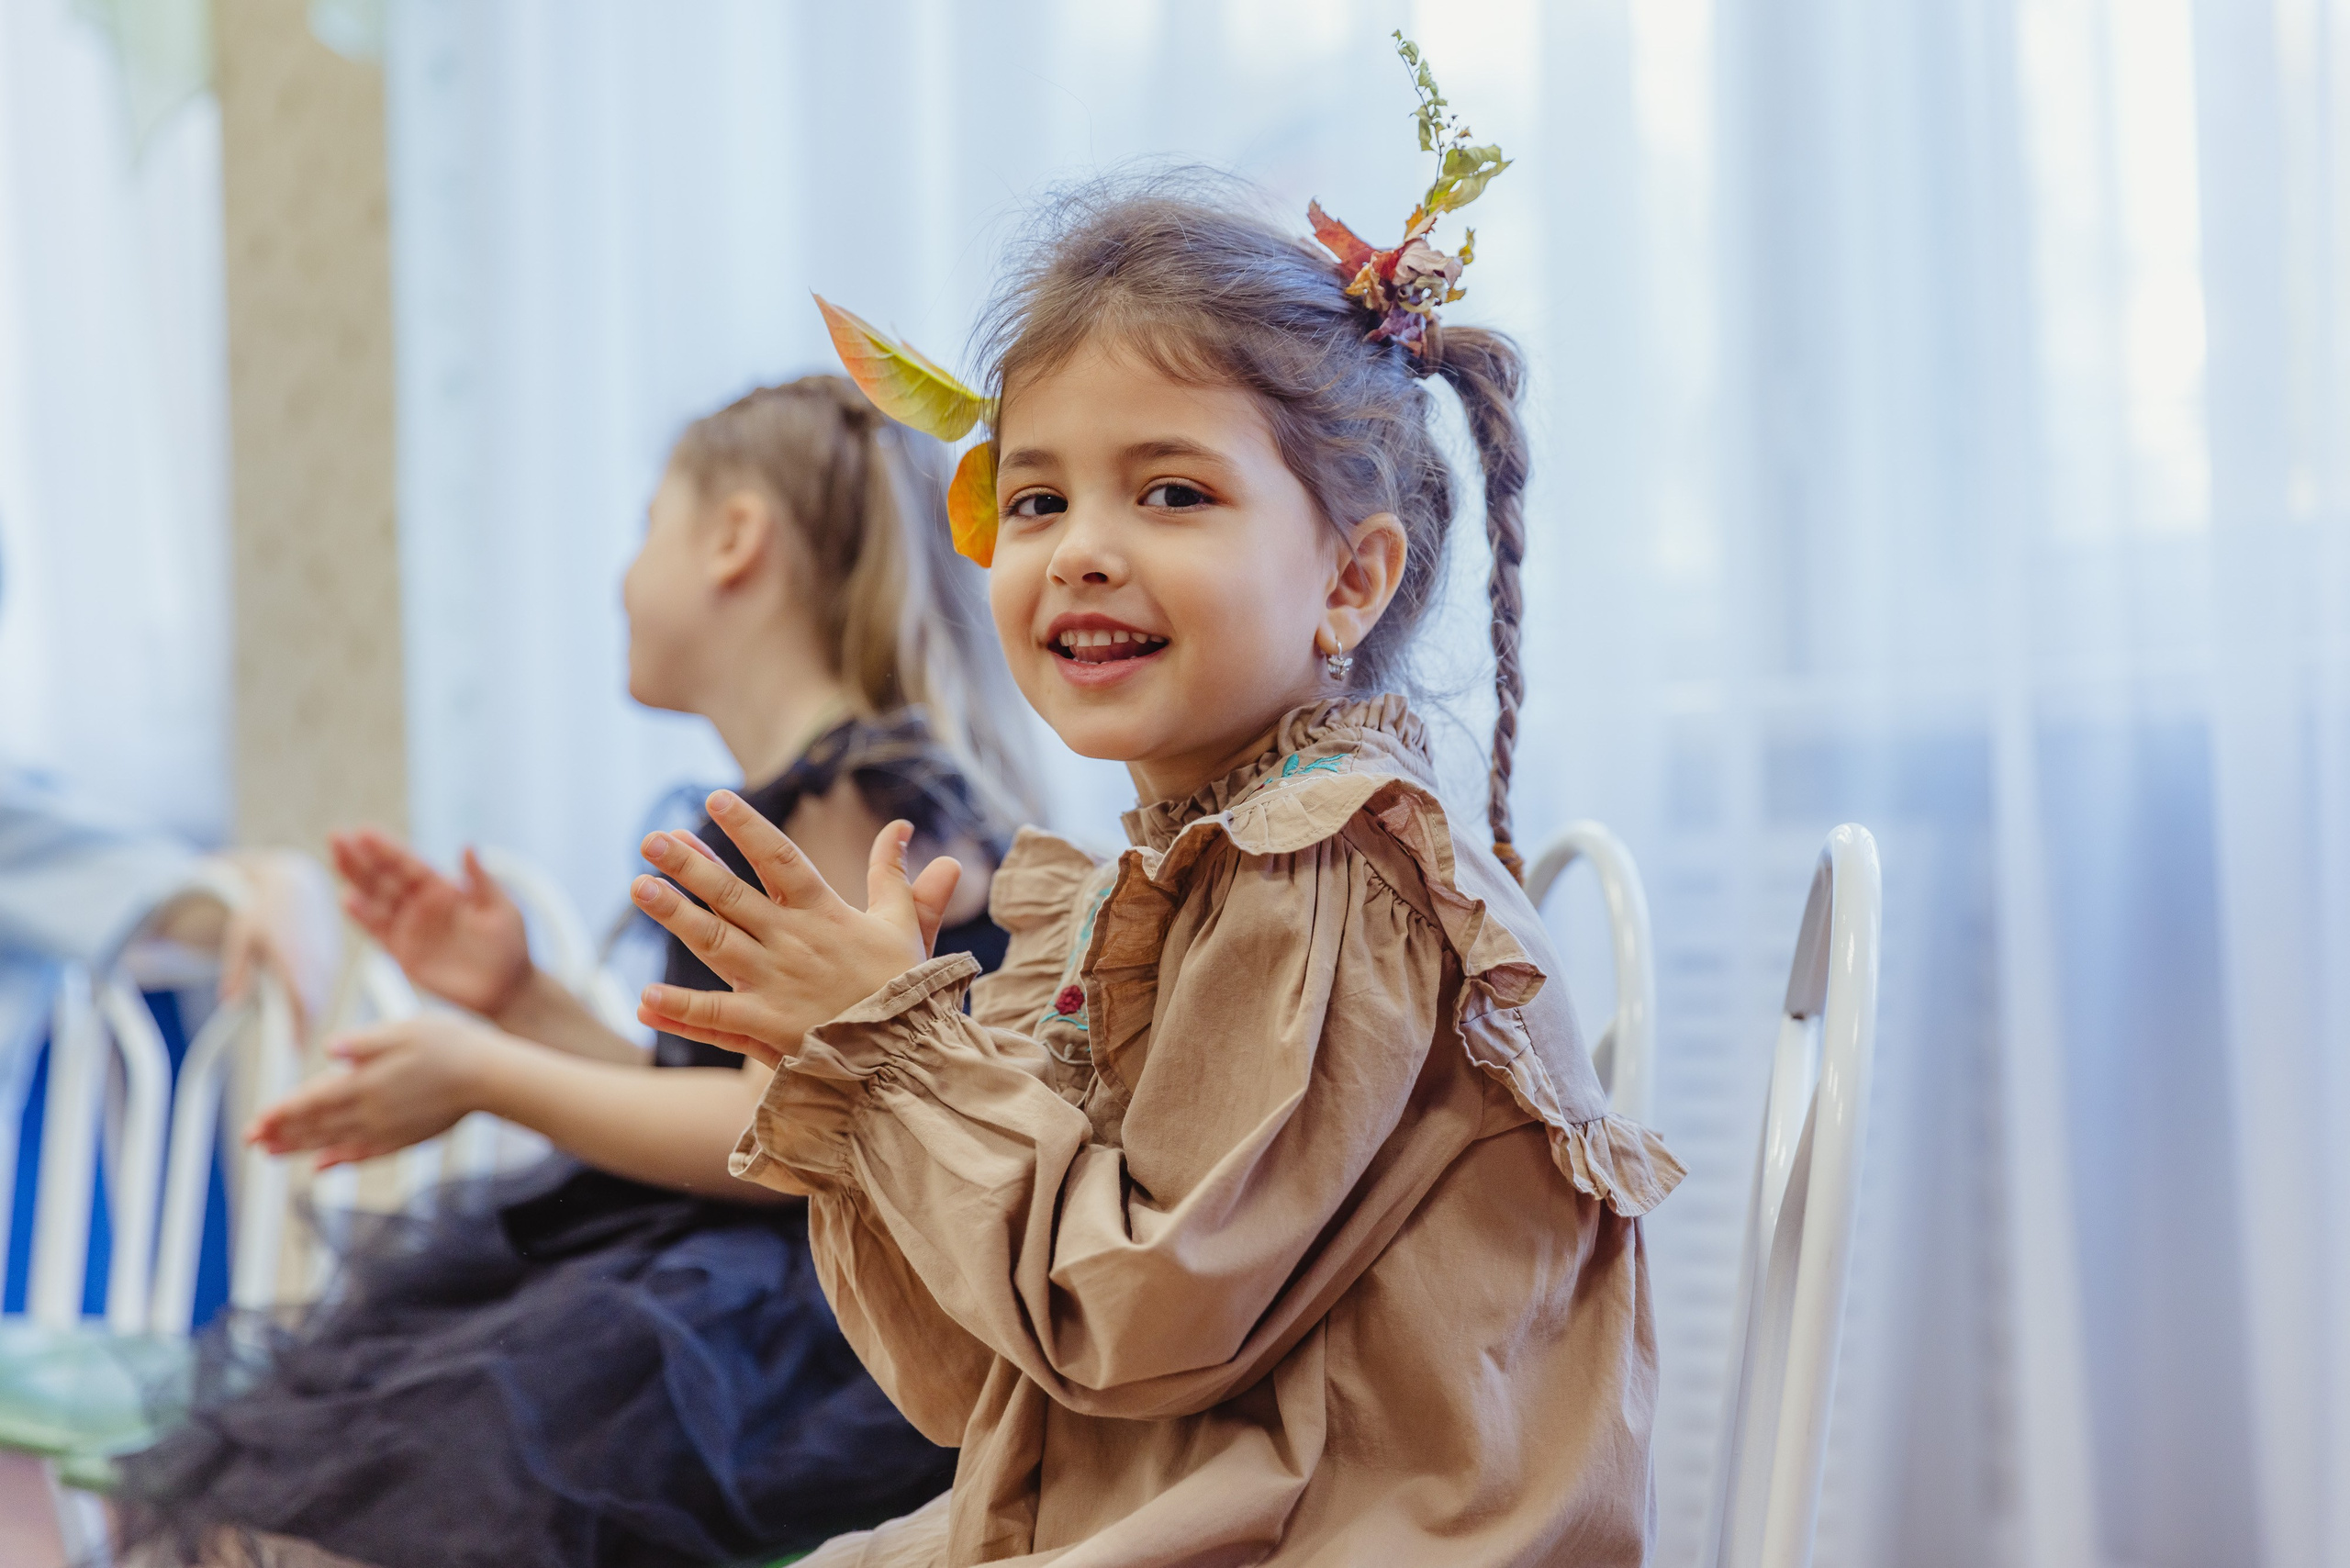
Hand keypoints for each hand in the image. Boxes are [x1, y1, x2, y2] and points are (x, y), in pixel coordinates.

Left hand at [215, 850, 341, 1036]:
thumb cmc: (263, 910)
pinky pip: (325, 988)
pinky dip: (314, 1002)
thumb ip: (236, 971)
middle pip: (316, 1007)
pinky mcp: (333, 959)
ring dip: (310, 1017)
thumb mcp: (241, 936)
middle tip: (291, 1054)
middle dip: (305, 1030)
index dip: (299, 1030)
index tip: (291, 1053)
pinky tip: (301, 1009)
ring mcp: (329, 960)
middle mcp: (317, 961)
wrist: (295, 884)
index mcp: (294, 957)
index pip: (302, 1003)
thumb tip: (231, 1004)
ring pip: (322, 999)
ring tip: (294, 1037)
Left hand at [246, 1012, 509, 1168]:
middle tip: (253, 1141)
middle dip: (282, 1132)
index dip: (281, 1112)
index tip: (255, 1123)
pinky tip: (323, 1167)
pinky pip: (363, 1154)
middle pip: (316, 1125)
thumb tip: (327, 1049)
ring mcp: (387, 1129)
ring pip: (333, 1142)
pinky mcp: (404, 1138)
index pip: (311, 1101)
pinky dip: (338, 1161)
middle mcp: (370, 1112)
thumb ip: (364, 1043)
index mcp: (365, 1083)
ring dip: (300, 1148)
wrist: (490, 1078)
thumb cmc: (451, 1045)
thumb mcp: (405, 1029)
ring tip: (273, 1153)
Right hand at [330, 829, 530, 1016]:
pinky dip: (363, 917)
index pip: (409, 864)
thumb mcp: (501, 908)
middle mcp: (420, 904)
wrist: (506, 988)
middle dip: (360, 857)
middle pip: (385, 876)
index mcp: (443, 888)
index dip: (387, 848)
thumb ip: (482, 880)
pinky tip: (347, 899)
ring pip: (375, 899)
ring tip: (336, 858)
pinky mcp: (402, 952)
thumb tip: (467, 846)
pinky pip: (378, 932)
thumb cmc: (510, 944)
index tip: (364, 831)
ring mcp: (409, 927)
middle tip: (336, 835)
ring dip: (355, 879)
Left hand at [630, 790, 961, 1067]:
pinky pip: (716, 1015)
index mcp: (825, 912)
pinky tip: (644, 998)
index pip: (780, 858)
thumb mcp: (903, 923)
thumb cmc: (904, 986)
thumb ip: (893, 874)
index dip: (748, 828)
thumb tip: (902, 825)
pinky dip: (681, 1008)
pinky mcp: (767, 1025)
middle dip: (690, 865)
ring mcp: (776, 982)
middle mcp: (793, 941)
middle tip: (652, 839)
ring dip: (675, 915)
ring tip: (639, 886)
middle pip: (732, 895)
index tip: (716, 798)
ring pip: (715, 942)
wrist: (909, 1053)